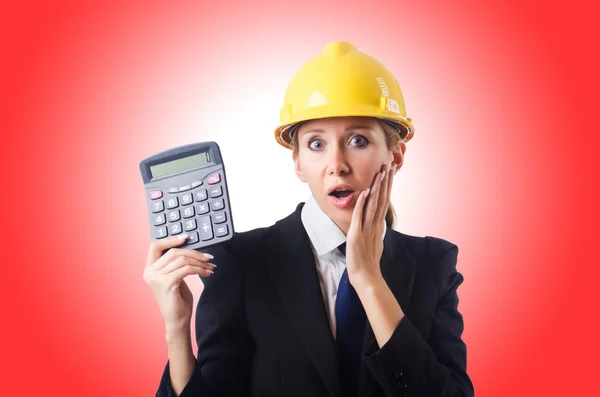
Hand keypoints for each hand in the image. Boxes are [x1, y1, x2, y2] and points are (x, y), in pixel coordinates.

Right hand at [143, 235, 216, 328]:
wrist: (177, 319)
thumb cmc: (177, 298)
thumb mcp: (174, 276)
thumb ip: (175, 263)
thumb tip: (190, 248)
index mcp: (150, 268)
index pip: (155, 246)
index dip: (170, 239)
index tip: (186, 238)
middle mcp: (150, 272)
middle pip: (173, 252)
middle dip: (194, 253)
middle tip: (208, 257)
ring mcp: (157, 278)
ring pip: (182, 260)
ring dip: (199, 262)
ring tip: (210, 266)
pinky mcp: (167, 283)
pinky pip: (186, 269)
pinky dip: (199, 269)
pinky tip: (207, 273)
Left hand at [345, 162, 395, 286]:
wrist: (366, 278)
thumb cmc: (368, 262)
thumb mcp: (372, 242)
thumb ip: (374, 230)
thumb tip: (376, 222)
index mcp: (377, 225)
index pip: (383, 201)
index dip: (386, 186)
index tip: (389, 172)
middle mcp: (374, 224)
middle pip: (382, 199)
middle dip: (385, 181)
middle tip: (389, 165)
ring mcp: (366, 229)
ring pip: (374, 204)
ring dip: (377, 188)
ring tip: (381, 172)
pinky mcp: (357, 235)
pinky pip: (360, 216)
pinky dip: (363, 203)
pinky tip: (365, 191)